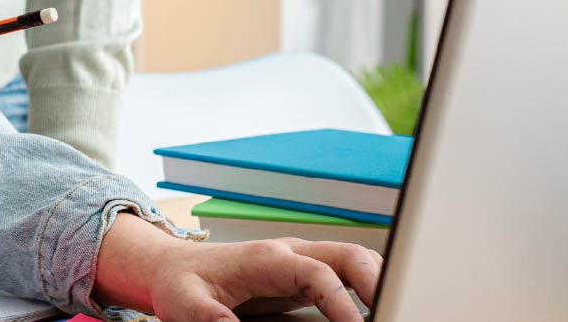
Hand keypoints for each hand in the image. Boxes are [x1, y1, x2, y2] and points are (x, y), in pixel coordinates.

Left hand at [92, 214, 381, 321]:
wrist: (175, 267)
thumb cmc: (181, 283)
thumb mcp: (185, 303)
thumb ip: (209, 317)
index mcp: (266, 257)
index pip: (317, 273)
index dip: (340, 301)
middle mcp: (290, 253)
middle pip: (348, 254)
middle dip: (376, 280)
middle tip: (392, 309)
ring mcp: (300, 262)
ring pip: (353, 260)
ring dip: (376, 280)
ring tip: (392, 307)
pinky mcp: (304, 277)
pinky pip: (345, 274)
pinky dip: (366, 286)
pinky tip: (374, 307)